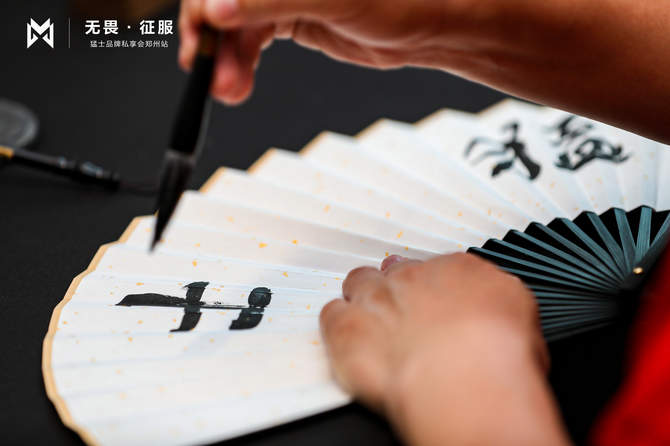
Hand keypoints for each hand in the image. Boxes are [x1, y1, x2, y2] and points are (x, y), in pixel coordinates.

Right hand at [178, 0, 454, 103]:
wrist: (426, 26)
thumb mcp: (330, 0)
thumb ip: (269, 2)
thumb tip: (218, 9)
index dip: (203, 8)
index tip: (201, 43)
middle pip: (222, 3)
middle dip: (214, 43)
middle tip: (213, 80)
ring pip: (234, 24)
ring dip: (226, 61)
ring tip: (230, 91)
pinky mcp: (290, 16)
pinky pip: (251, 37)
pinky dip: (242, 62)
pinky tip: (239, 82)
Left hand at [320, 253, 569, 445]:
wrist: (465, 380)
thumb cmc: (499, 356)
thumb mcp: (522, 317)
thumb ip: (498, 303)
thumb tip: (496, 312)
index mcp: (458, 270)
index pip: (438, 267)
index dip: (433, 288)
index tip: (436, 304)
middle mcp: (413, 278)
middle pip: (393, 271)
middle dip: (395, 289)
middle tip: (402, 314)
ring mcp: (375, 299)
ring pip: (358, 283)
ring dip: (363, 300)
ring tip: (372, 324)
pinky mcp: (344, 329)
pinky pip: (331, 315)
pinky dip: (337, 326)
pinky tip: (349, 341)